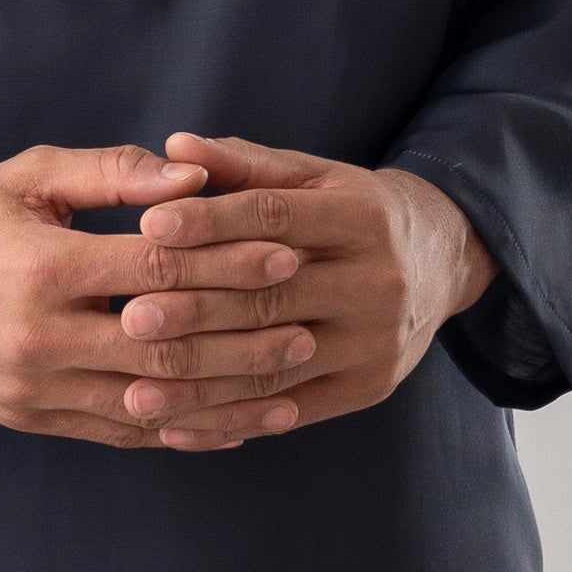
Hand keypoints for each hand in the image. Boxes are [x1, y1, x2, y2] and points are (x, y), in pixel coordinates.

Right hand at [0, 142, 327, 447]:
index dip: (229, 264)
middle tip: (308, 326)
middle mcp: (39, 339)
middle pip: (167, 348)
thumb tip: (194, 175)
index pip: (158, 271)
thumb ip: (112, 173)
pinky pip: (121, 435)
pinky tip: (231, 425)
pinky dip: (181, 433)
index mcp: (41, 269)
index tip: (287, 251)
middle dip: (245, 339)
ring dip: (227, 397)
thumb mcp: (27, 176)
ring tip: (289, 384)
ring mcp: (35, 390)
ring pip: (151, 404)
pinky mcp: (32, 420)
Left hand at [116, 133, 496, 442]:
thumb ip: (245, 164)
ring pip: (277, 364)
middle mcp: (377, 281)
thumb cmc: (354, 212)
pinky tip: (175, 428)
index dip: (210, 221)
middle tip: (129, 317)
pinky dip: (229, 422)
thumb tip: (175, 143)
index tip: (148, 227)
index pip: (276, 217)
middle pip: (273, 297)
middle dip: (197, 309)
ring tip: (135, 389)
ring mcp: (376, 341)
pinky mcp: (369, 388)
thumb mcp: (314, 177)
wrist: (441, 263)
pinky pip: (290, 411)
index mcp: (361, 217)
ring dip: (202, 381)